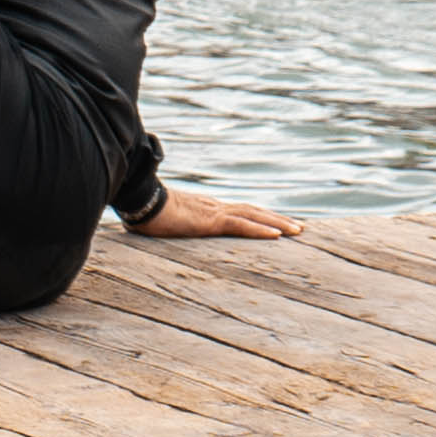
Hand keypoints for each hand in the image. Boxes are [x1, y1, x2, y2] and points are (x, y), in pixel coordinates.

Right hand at [132, 190, 300, 240]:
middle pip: (254, 212)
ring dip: (278, 223)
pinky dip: (261, 230)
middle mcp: (215, 207)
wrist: (136, 200)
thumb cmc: (144, 211)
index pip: (240, 212)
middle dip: (277, 219)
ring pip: (254, 216)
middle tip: (299, 228)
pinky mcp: (210, 220)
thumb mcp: (163, 222)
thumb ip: (171, 224)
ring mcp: (214, 212)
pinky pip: (241, 225)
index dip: (260, 218)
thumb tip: (163, 229)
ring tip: (298, 231)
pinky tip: (277, 235)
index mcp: (206, 208)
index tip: (276, 225)